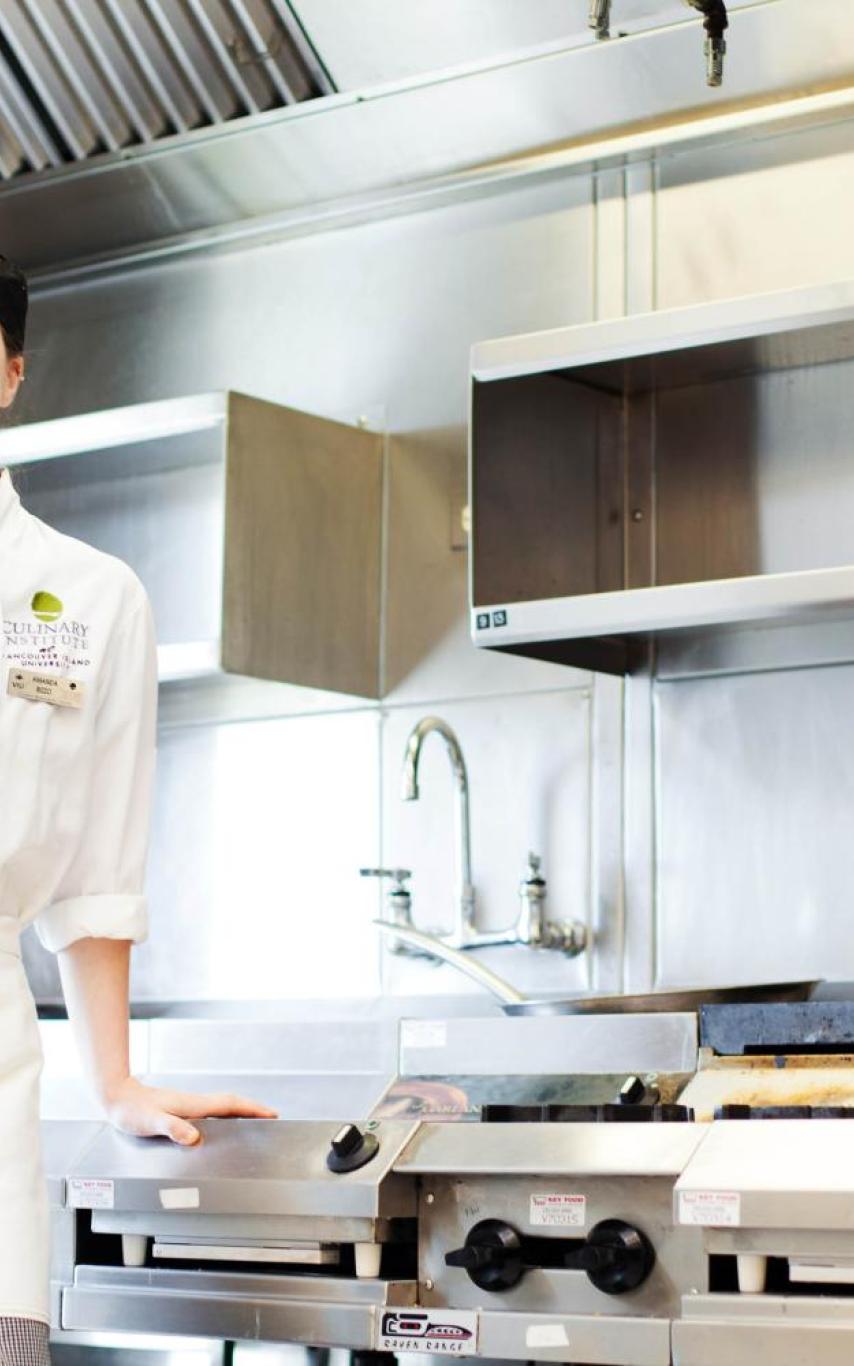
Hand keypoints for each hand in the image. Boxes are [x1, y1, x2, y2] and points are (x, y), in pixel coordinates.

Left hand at [104, 1076, 277, 1144]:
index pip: (230, 1105)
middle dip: (253, 1109)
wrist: (118, 1097)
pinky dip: (225, 1115)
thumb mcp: (152, 1122)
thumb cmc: (132, 1110)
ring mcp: (189, 1105)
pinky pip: (212, 1111)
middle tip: (271, 1117)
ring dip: (241, 1111)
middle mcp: (195, 1103)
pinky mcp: (181, 1109)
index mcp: (193, 1105)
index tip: (271, 1113)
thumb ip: (173, 1128)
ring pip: (222, 1106)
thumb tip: (194, 1137)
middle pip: (231, 1104)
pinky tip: (223, 1123)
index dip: (252, 1109)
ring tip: (255, 1120)